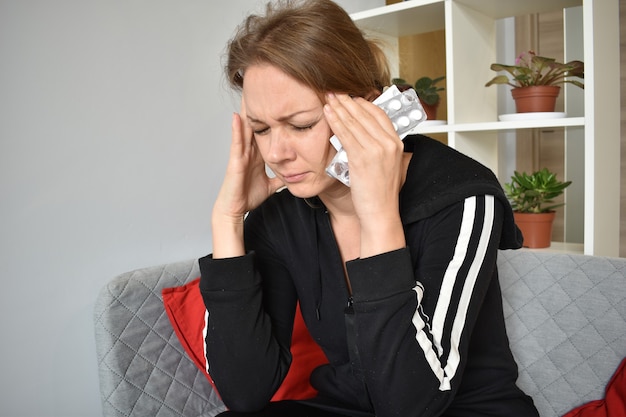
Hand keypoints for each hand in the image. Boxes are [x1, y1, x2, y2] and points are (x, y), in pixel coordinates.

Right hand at [212, 100, 283, 257]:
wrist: (235, 209)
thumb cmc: (247, 196)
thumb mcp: (270, 184)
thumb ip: (280, 177)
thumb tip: (294, 175)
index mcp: (256, 155)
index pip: (265, 131)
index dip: (269, 117)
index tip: (276, 101)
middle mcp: (248, 151)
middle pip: (254, 124)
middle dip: (258, 108)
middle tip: (260, 88)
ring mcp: (240, 154)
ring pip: (244, 129)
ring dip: (246, 112)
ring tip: (249, 93)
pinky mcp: (235, 161)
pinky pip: (236, 143)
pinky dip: (237, 129)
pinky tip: (237, 117)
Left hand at [323, 93, 406, 256]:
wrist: (380, 213)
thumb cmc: (380, 193)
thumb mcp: (386, 165)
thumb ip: (379, 148)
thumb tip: (365, 135)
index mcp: (397, 143)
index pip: (379, 115)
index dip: (363, 104)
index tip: (351, 98)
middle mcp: (389, 143)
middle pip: (366, 114)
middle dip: (348, 101)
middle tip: (335, 92)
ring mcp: (377, 150)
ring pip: (354, 122)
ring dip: (339, 108)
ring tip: (328, 98)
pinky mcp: (362, 157)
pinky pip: (346, 134)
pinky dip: (336, 121)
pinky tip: (328, 113)